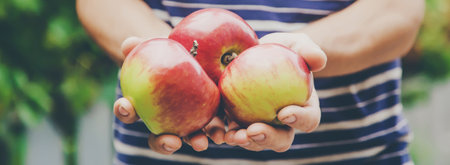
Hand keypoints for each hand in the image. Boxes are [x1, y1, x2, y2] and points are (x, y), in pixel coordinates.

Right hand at [114, 37, 225, 154]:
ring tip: (200, 143)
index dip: (125, 111)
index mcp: (143, 105)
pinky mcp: (209, 118)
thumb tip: (129, 43)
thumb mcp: (154, 48)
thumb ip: (140, 46)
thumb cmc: (167, 54)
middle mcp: (164, 120)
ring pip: (187, 138)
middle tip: (171, 140)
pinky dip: (216, 132)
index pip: (129, 111)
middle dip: (164, 143)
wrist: (193, 54)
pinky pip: (211, 129)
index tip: (127, 105)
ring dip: (193, 141)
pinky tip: (222, 135)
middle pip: (159, 137)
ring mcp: (187, 122)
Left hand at [224, 32, 324, 151]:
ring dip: (244, 141)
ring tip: (233, 135)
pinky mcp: (237, 122)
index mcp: (303, 109)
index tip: (284, 113)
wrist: (256, 53)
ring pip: (255, 141)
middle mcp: (282, 124)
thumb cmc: (281, 49)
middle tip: (254, 130)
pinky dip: (223, 134)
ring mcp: (259, 125)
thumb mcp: (296, 43)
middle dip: (268, 139)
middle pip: (281, 139)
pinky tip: (216, 132)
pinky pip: (231, 132)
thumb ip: (308, 50)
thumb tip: (319, 60)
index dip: (300, 120)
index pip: (308, 119)